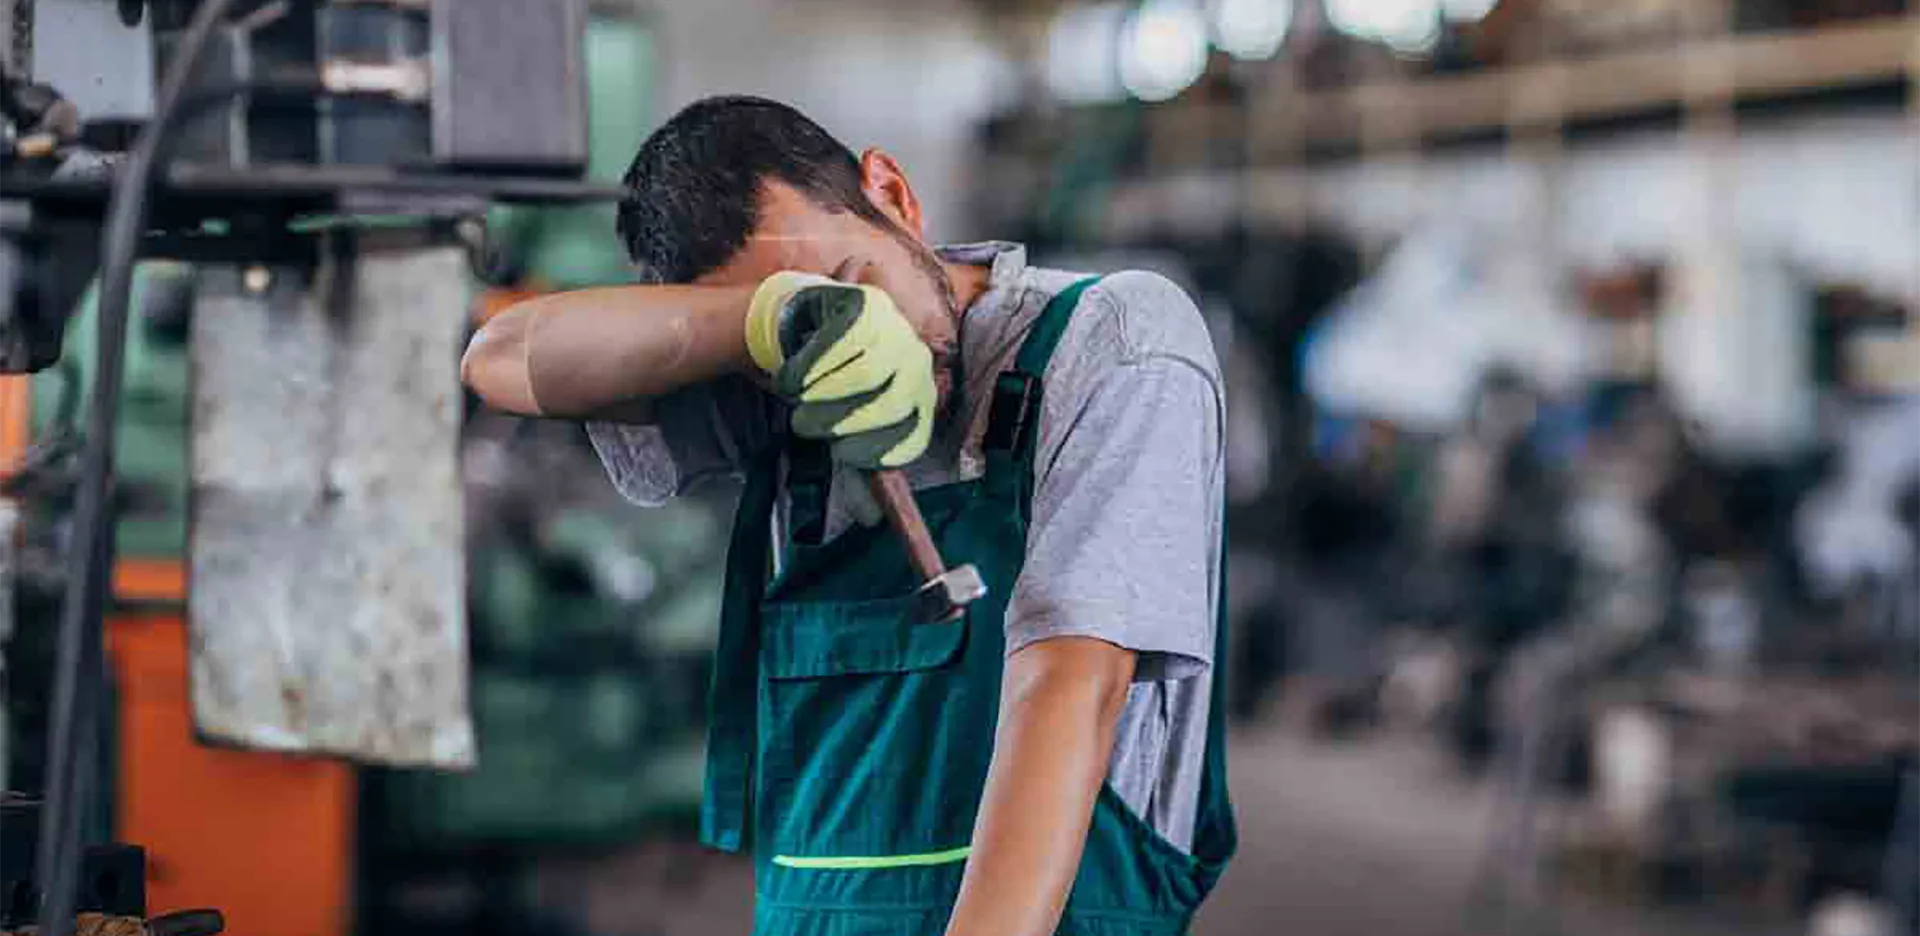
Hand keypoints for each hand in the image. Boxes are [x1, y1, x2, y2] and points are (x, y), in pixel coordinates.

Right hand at [744, 271, 935, 468]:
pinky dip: (812, 364)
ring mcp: (899, 330)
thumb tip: (863, 500)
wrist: (818, 320)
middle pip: (889, 406)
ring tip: (797, 397)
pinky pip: (844, 341)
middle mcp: (918, 363)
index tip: (839, 454)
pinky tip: (794, 375)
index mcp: (920, 397)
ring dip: (823, 392)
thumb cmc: (835, 379)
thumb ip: (857, 447)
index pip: (913, 436)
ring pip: (866, 375)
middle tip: (803, 426)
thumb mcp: (849, 414)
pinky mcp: (872, 304)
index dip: (876, 452)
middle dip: (839, 423)